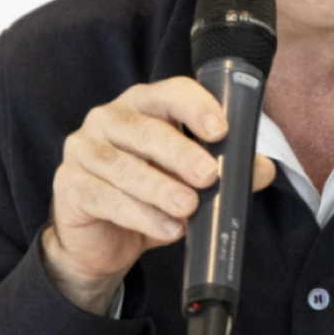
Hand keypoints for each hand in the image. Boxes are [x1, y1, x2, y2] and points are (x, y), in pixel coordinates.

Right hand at [41, 76, 276, 313]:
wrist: (103, 241)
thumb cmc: (150, 196)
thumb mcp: (189, 181)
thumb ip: (226, 170)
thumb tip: (263, 170)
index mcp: (142, 105)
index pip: (169, 93)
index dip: (195, 107)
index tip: (221, 131)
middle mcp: (108, 119)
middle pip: (146, 130)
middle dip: (181, 154)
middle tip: (208, 176)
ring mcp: (84, 150)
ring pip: (125, 167)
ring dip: (160, 189)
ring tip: (189, 208)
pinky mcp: (69, 186)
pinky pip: (106, 198)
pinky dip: (140, 215)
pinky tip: (167, 228)